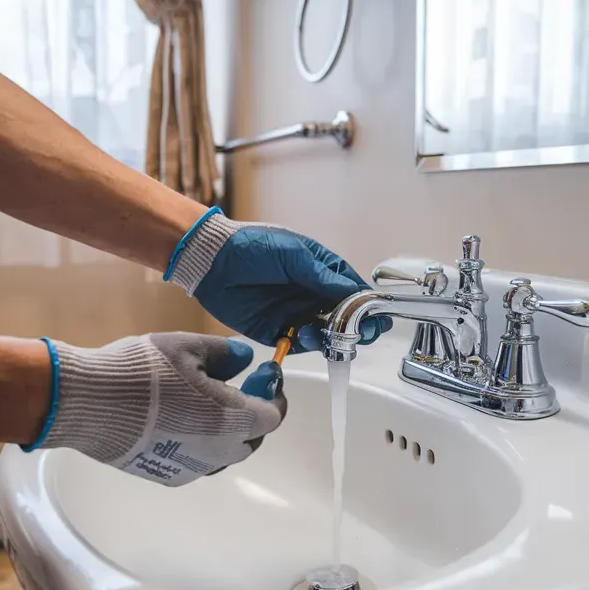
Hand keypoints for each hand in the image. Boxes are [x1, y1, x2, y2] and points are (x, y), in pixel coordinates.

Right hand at [25, 333, 285, 485]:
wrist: (90, 404)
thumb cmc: (145, 371)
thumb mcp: (188, 347)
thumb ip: (224, 353)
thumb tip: (245, 358)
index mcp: (233, 420)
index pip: (272, 415)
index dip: (273, 394)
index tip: (264, 374)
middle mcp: (219, 452)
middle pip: (251, 438)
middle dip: (252, 412)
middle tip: (237, 384)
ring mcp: (192, 468)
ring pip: (224, 453)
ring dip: (226, 429)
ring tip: (205, 401)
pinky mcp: (166, 476)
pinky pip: (198, 461)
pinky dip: (200, 442)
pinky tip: (179, 419)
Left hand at [164, 208, 391, 351]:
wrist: (211, 262)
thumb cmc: (252, 246)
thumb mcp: (293, 254)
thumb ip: (323, 276)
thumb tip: (355, 292)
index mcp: (319, 269)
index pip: (352, 289)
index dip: (366, 303)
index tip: (376, 315)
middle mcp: (311, 293)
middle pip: (344, 316)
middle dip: (356, 325)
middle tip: (363, 332)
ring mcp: (295, 313)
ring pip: (325, 333)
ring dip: (332, 335)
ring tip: (326, 331)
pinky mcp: (277, 331)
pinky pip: (300, 343)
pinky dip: (307, 343)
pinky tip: (304, 335)